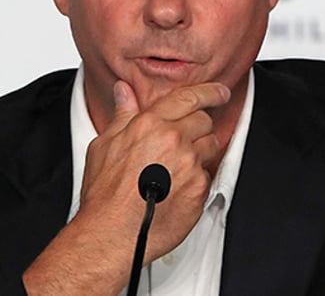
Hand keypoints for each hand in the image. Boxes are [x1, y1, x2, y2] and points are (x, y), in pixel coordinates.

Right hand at [78, 80, 227, 260]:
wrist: (112, 232)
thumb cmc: (104, 194)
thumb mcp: (104, 145)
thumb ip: (122, 115)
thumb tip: (124, 92)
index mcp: (150, 124)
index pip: (190, 97)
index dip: (210, 92)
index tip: (219, 92)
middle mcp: (173, 139)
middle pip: (204, 121)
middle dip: (199, 128)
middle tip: (186, 141)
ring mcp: (189, 164)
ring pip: (211, 147)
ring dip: (201, 152)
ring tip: (178, 168)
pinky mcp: (199, 188)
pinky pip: (208, 175)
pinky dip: (197, 179)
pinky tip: (178, 188)